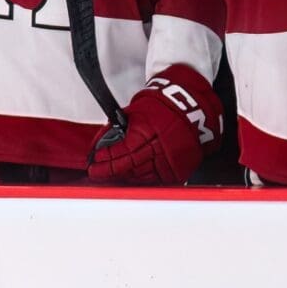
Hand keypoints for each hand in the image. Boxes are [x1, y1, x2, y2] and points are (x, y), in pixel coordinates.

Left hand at [86, 63, 222, 185]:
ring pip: (142, 173)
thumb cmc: (161, 108)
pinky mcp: (179, 167)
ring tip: (110, 176)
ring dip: (124, 176)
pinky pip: (157, 178)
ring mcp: (171, 158)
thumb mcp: (135, 111)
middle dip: (110, 169)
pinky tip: (130, 178)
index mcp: (149, 129)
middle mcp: (161, 145)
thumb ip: (118, 127)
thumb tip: (101, 142)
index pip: (123, 148)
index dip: (107, 156)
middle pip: (130, 163)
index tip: (96, 159)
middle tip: (96, 172)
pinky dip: (141, 179)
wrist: (190, 110)